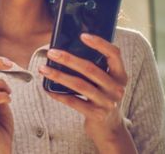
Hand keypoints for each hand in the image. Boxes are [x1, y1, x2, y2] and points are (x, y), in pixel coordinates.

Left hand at [39, 33, 136, 152]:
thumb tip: (69, 48)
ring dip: (59, 75)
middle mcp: (117, 88)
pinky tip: (47, 88)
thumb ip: (97, 67)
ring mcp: (107, 102)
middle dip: (68, 59)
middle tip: (51, 52)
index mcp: (121, 75)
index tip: (82, 35)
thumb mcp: (106, 82)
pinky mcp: (96, 114)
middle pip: (90, 69)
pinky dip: (58, 94)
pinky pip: (73, 102)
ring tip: (43, 68)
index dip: (99, 43)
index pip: (114, 54)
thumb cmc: (102, 97)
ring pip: (79, 85)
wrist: (109, 129)